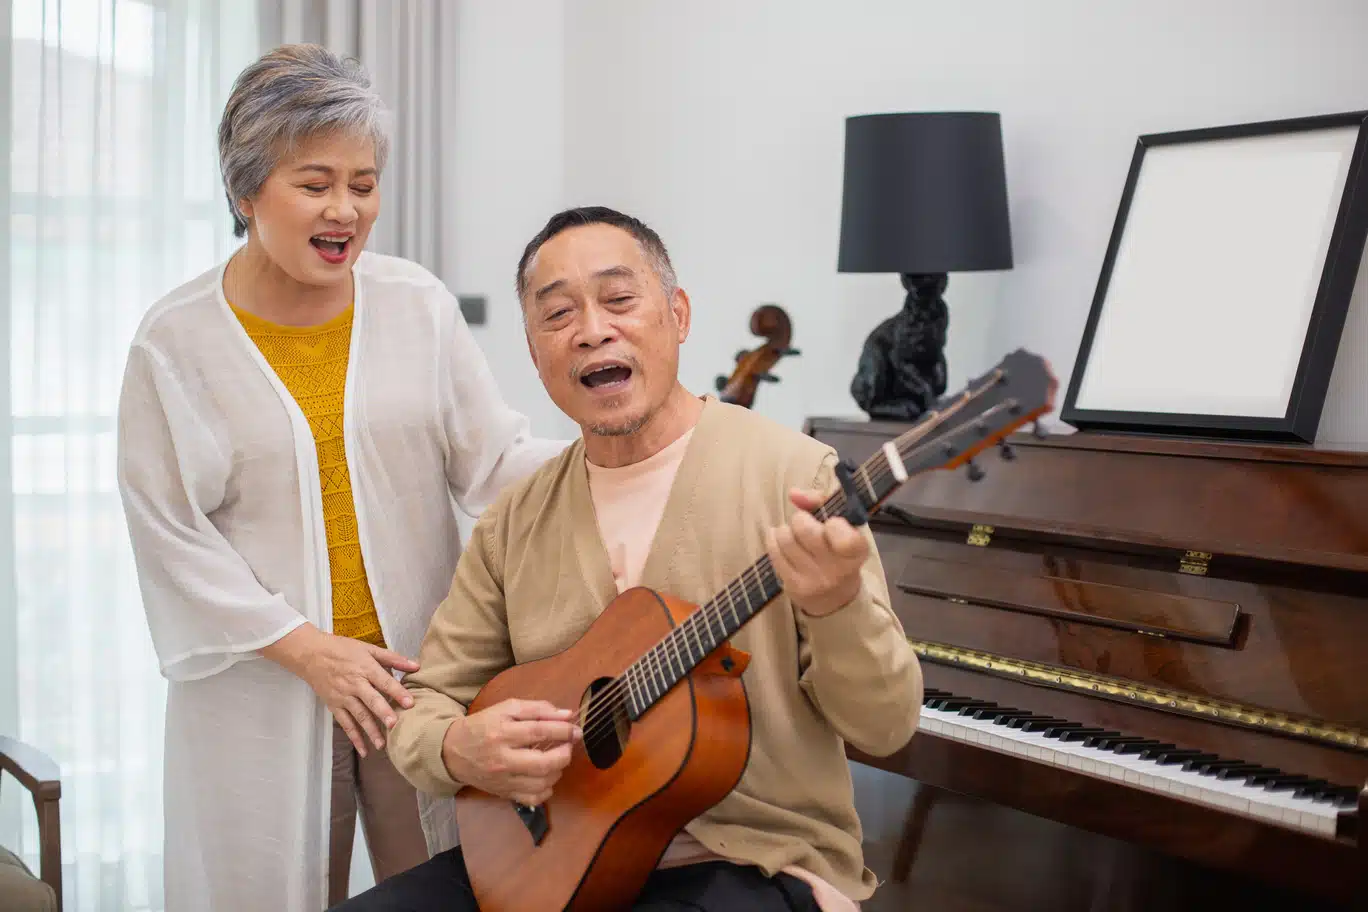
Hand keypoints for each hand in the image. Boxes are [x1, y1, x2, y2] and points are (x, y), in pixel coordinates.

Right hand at [261, 624, 419, 756]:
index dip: (397, 692)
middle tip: (394, 725)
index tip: (410, 703)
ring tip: (382, 745)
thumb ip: (393, 658)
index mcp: (365, 668)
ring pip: (358, 715)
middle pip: (370, 700)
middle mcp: (354, 684)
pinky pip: (345, 724)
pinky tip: (363, 750)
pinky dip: (354, 738)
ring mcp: (343, 697)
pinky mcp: (334, 706)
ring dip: (370, 731)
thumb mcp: (368, 649)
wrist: (311, 655)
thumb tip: (416, 665)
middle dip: (382, 713)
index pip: (384, 681)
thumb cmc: (343, 650)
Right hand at [441, 699, 582, 806]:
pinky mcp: (504, 793)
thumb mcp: (506, 709)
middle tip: (568, 745)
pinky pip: (532, 798)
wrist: (453, 751)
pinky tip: (547, 777)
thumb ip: (537, 709)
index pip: (539, 732)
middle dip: (564, 754)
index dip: (562, 731)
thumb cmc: (483, 726)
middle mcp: (502, 759)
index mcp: (502, 732)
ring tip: (558, 759)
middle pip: (542, 763)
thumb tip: (566, 715)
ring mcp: (503, 780)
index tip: (575, 730)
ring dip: (558, 771)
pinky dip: (546, 790)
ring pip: (540, 783)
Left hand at [766, 486, 868, 617]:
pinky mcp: (794, 587)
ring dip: (785, 530)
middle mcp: (838, 569)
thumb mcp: (842, 524)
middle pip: (805, 530)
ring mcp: (815, 580)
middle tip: (803, 522)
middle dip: (800, 519)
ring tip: (792, 533)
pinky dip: (773, 539)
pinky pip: (774, 553)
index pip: (846, 539)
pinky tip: (779, 539)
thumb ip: (821, 501)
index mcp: (857, 552)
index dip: (834, 525)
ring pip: (786, 539)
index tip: (831, 522)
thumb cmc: (838, 551)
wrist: (836, 597)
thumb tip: (794, 494)